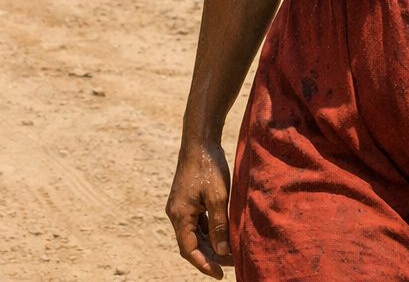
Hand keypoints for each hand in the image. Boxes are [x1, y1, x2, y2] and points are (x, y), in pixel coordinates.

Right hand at [166, 141, 233, 277]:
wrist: (199, 141)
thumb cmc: (208, 166)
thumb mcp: (218, 197)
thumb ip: (219, 225)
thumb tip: (222, 250)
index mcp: (180, 215)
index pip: (189, 249)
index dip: (204, 264)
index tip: (220, 274)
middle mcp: (176, 213)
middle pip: (190, 244)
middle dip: (210, 256)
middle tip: (232, 263)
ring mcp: (181, 206)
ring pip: (194, 234)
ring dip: (210, 244)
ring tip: (230, 252)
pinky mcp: (187, 200)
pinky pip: (196, 223)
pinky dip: (208, 231)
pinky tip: (223, 233)